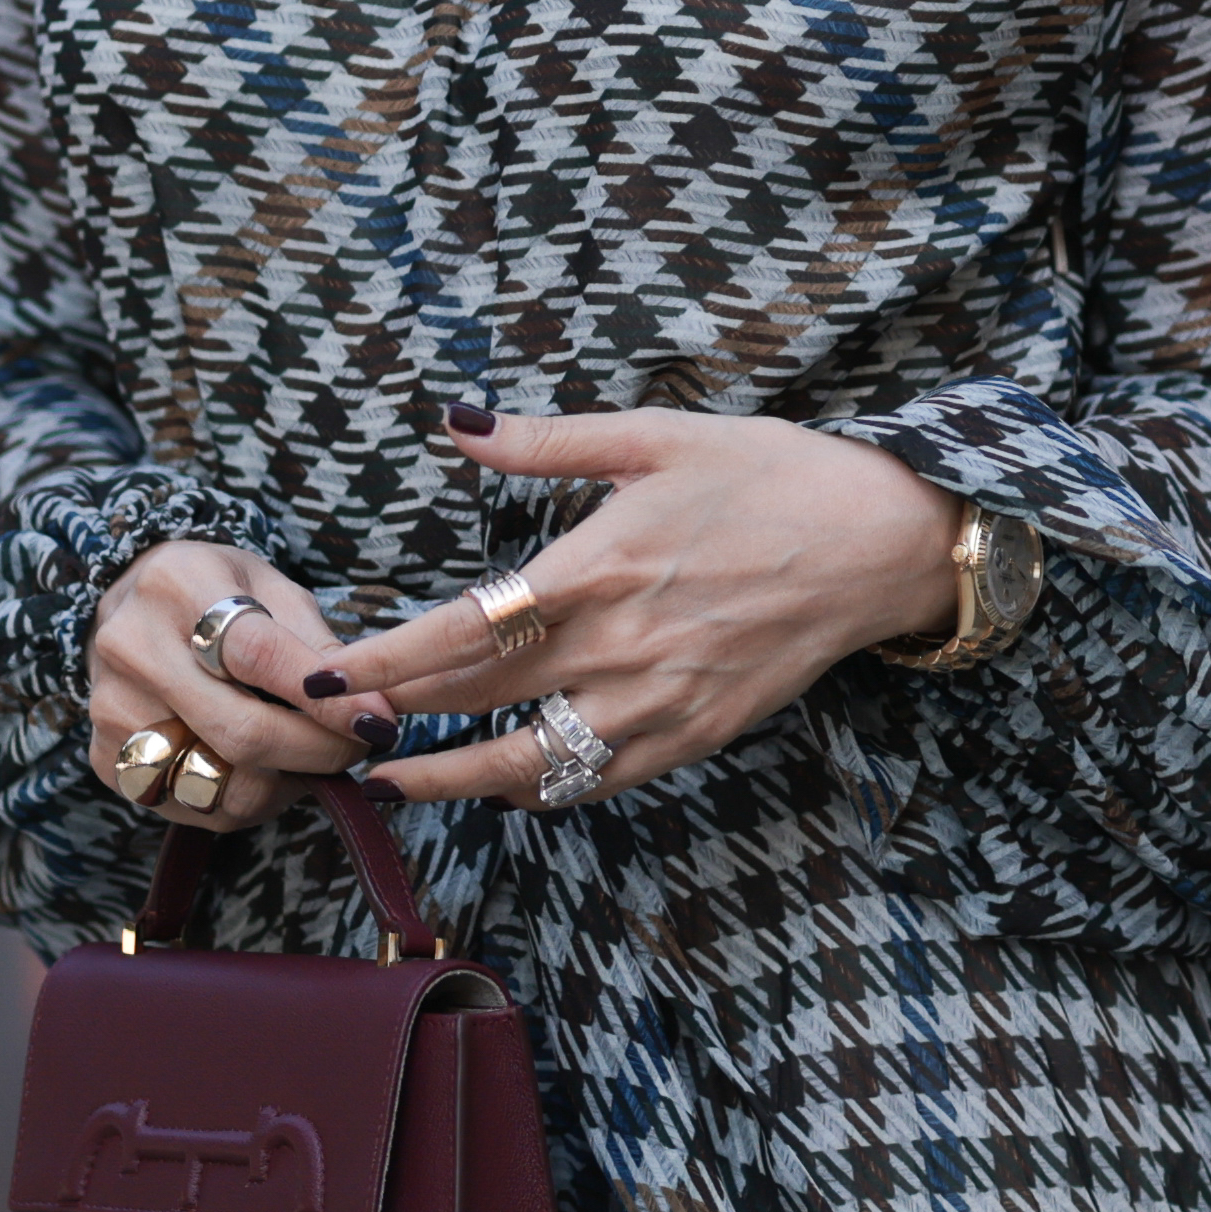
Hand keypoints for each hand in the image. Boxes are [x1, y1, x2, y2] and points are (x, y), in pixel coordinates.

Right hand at [81, 538, 356, 845]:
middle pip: (240, 731)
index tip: (377, 721)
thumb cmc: (216, 595)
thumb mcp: (270, 588)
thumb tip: (373, 711)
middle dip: (317, 750)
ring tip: (305, 751)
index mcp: (177, 586)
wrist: (131, 606)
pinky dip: (245, 798)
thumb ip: (317, 643)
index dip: (325, 699)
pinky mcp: (107, 758)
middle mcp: (132, 648)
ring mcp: (113, 709)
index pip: (259, 655)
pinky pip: (195, 806)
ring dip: (285, 780)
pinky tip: (260, 767)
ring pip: (220, 782)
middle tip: (358, 746)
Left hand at [303, 408, 957, 813]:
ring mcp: (660, 701)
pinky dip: (542, 788)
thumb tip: (456, 424)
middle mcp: (621, 644)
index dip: (386, 661)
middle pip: (478, 700)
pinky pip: (600, 778)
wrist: (882, 542)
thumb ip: (546, 441)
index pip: (464, 629)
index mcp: (599, 564)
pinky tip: (503, 785)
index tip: (328, 675)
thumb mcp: (656, 436)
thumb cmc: (771, 475)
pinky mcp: (697, 734)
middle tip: (330, 725)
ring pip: (532, 762)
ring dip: (452, 778)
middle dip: (394, 718)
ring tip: (393, 779)